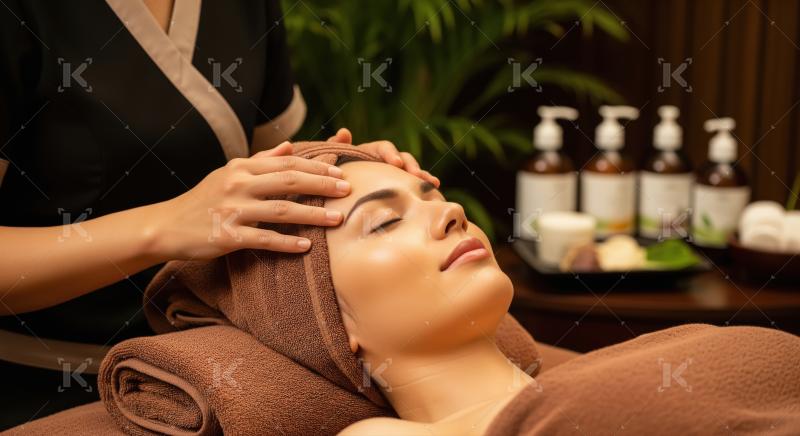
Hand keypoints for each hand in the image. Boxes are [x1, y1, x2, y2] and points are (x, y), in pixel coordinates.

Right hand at [148, 142, 349, 258]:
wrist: (166, 226)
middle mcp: (238, 184)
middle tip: (348, 190)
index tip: (341, 173)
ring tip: (338, 219)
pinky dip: (287, 242)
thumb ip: (261, 160)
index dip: (317, 168)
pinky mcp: (227, 236)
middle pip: (289, 181)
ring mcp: (232, 210)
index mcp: (241, 168)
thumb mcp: (229, 173)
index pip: (287, 163)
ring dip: (314, 215)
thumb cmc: (204, 199)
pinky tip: (307, 246)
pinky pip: (264, 239)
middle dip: (322, 185)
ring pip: (282, 210)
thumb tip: (290, 146)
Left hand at [327, 128, 439, 186]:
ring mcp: (394, 174)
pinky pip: (413, 185)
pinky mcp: (398, 186)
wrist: (336, 187)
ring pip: (412, 171)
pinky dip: (424, 186)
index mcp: (371, 151)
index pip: (384, 148)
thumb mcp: (331, 158)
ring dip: (423, 175)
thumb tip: (344, 132)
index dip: (391, 154)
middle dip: (411, 166)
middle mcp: (386, 161)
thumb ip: (336, 146)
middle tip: (416, 175)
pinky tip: (436, 191)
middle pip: (403, 158)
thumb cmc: (334, 171)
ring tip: (433, 183)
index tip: (396, 163)